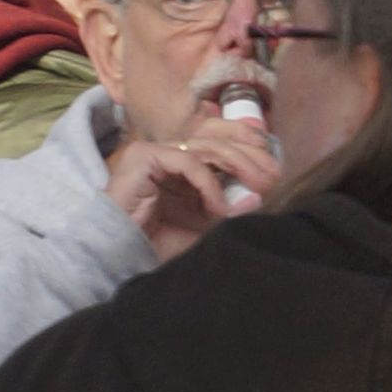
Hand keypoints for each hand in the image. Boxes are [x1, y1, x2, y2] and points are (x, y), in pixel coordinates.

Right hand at [105, 121, 276, 257]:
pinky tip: (218, 208)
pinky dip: (209, 184)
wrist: (118, 253)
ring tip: (257, 189)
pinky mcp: (145, 157)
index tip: (274, 165)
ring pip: (208, 147)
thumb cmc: (156, 242)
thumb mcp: (203, 226)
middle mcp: (170, 152)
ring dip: (238, 166)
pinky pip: (189, 163)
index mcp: (184, 162)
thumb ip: (229, 210)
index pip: (220, 138)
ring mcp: (156, 151)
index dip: (248, 144)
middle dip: (250, 156)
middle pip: (218, 138)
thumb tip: (258, 197)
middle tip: (272, 177)